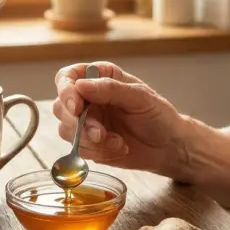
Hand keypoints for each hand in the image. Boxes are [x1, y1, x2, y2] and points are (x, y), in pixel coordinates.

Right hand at [53, 62, 185, 173]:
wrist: (168, 146)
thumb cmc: (158, 115)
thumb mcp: (140, 97)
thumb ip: (111, 89)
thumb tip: (80, 85)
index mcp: (99, 77)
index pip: (67, 77)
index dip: (66, 91)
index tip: (76, 107)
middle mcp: (88, 97)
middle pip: (61, 106)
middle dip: (79, 124)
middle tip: (100, 134)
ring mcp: (85, 121)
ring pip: (66, 130)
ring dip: (90, 140)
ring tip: (117, 143)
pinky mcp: (88, 143)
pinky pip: (78, 148)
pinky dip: (97, 152)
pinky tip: (118, 149)